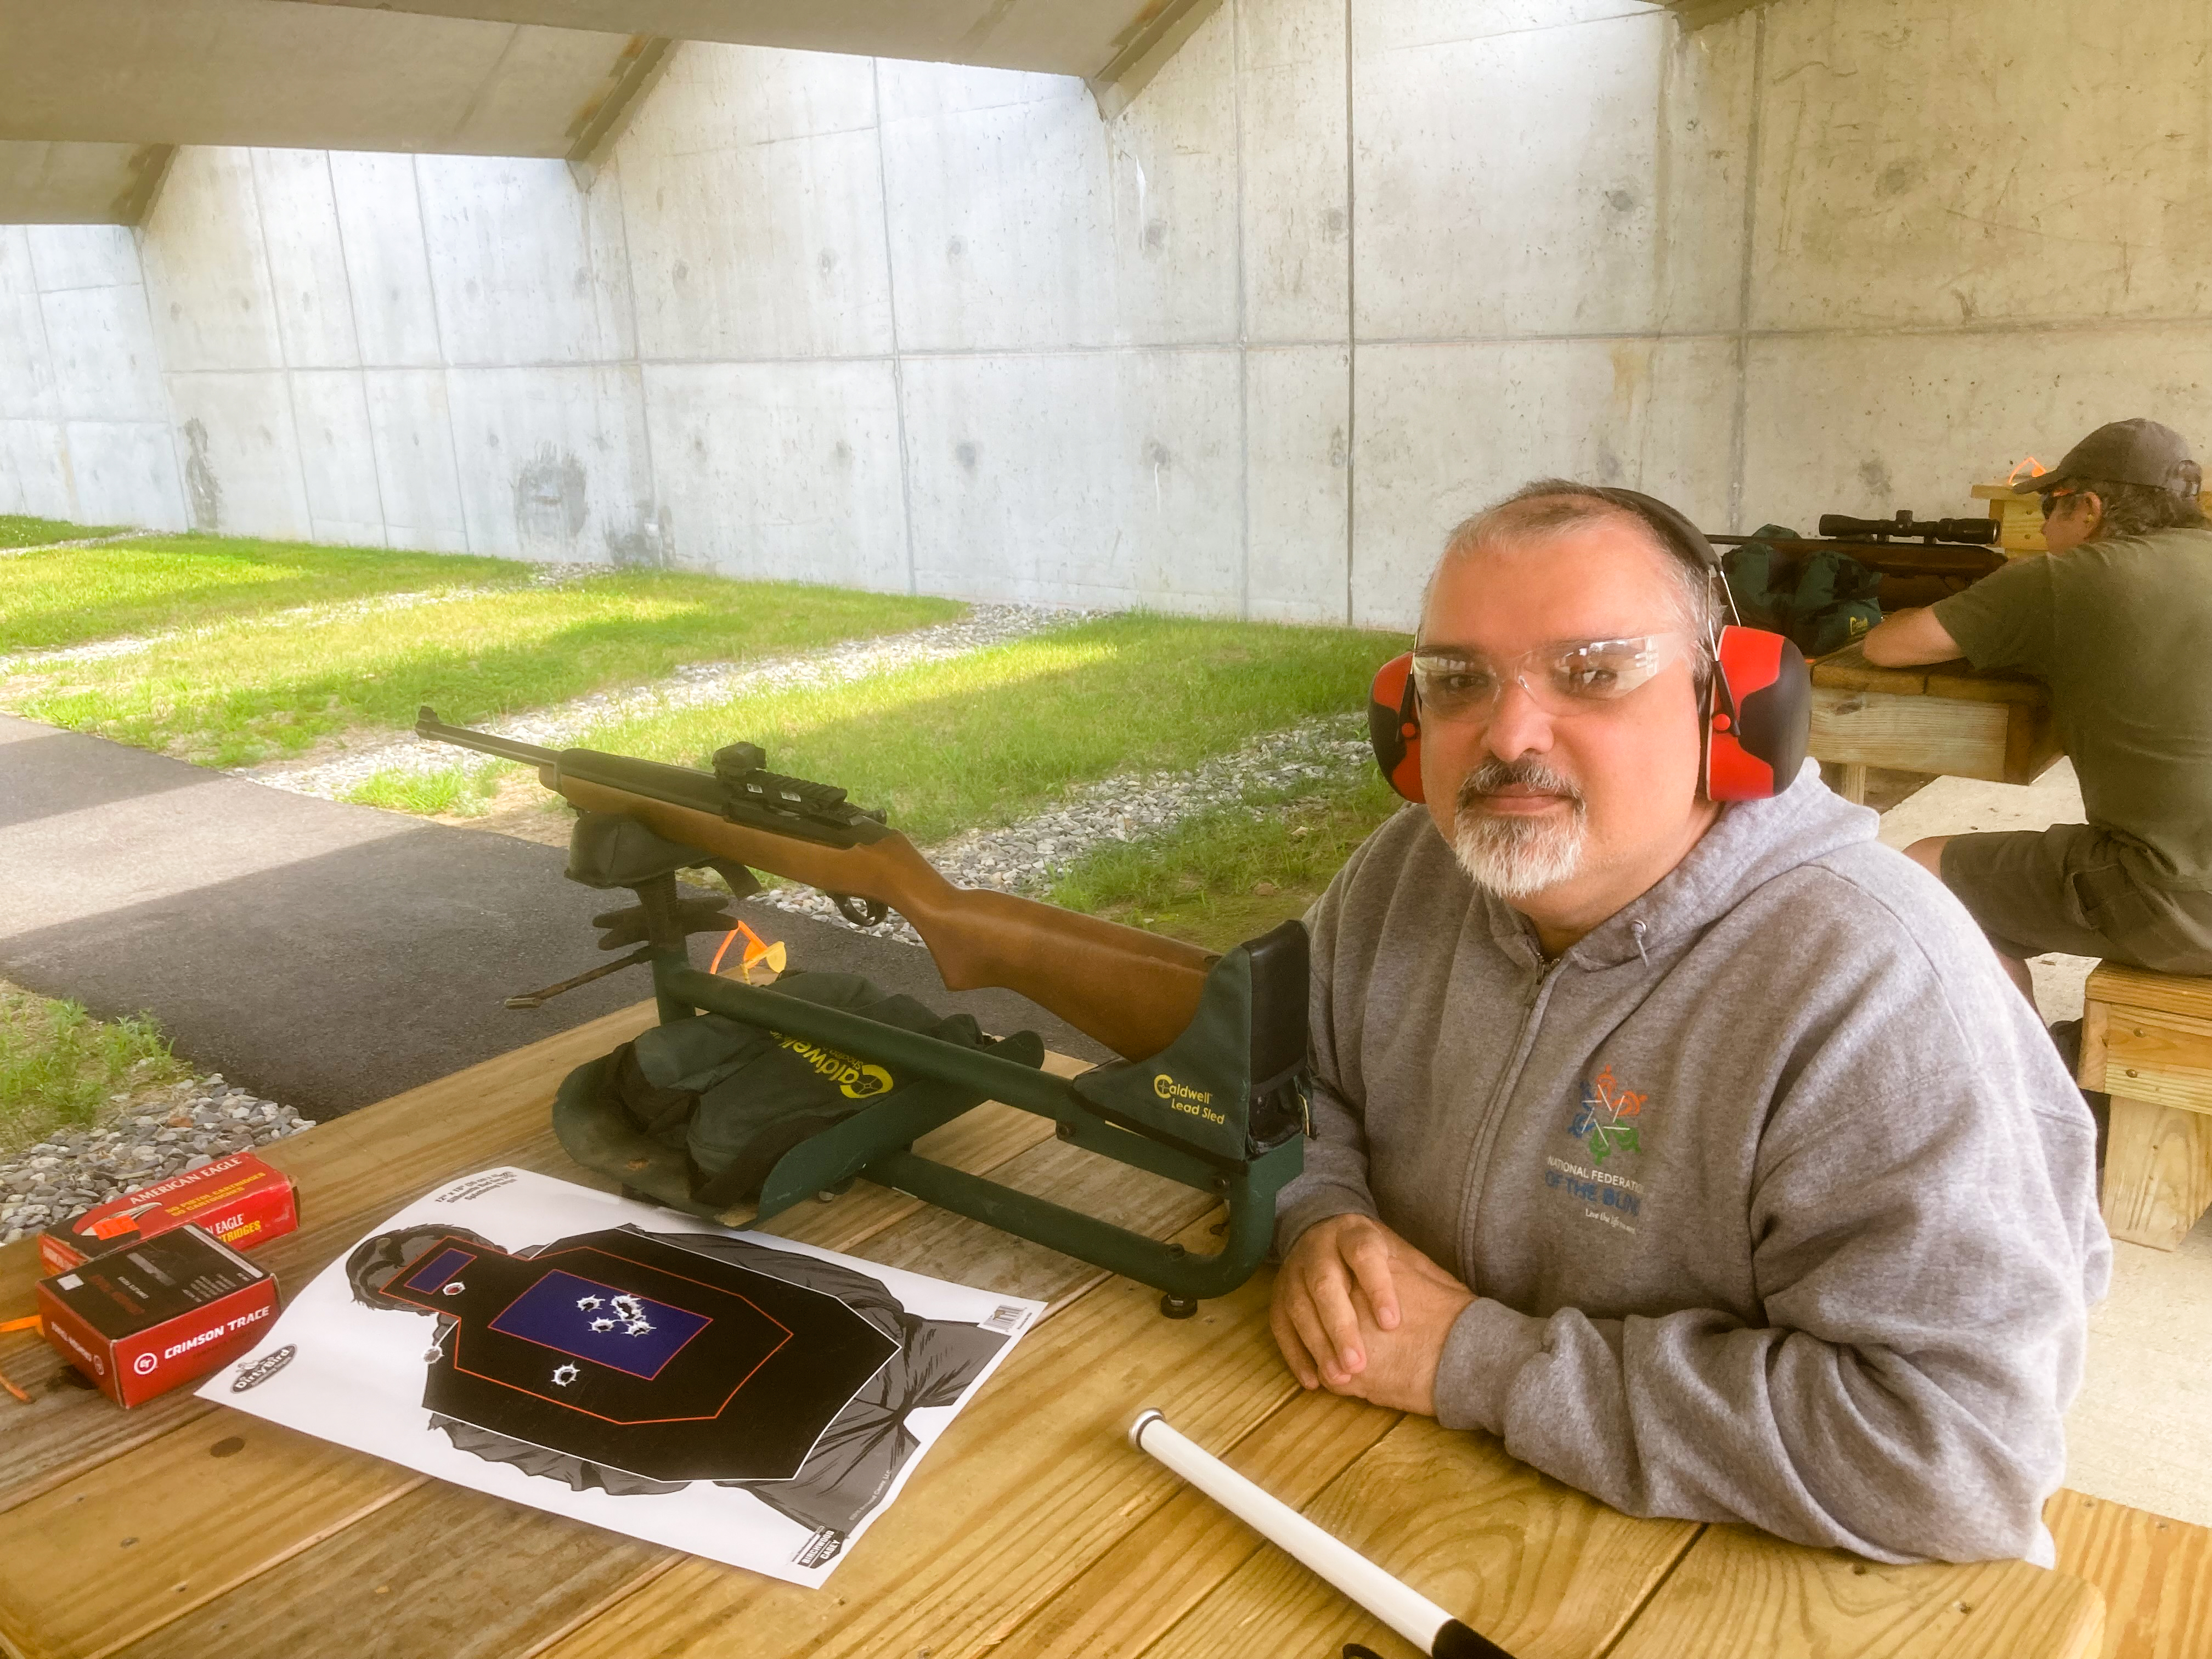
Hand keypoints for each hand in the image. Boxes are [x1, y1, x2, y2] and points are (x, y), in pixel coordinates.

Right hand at [1270, 1215, 1467, 1395]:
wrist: (1325, 1232)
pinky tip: (1313, 1381)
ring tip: (1338, 1379)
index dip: (1378, 1287)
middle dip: (1340, 1325)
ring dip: (1317, 1344)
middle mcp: (1319, 1247)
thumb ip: (1421, 1275)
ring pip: (1298, 1306)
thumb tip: (1464, 1306)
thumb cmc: (1376, 1256)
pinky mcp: (1277, 1293)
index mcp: (1354, 1232)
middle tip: (1358, 1364)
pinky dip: (1294, 1354)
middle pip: (1324, 1283)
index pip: (1364, 1254)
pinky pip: (1280, 1324)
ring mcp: (1293, 1269)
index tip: (1392, 1323)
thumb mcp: (1401, 1255)